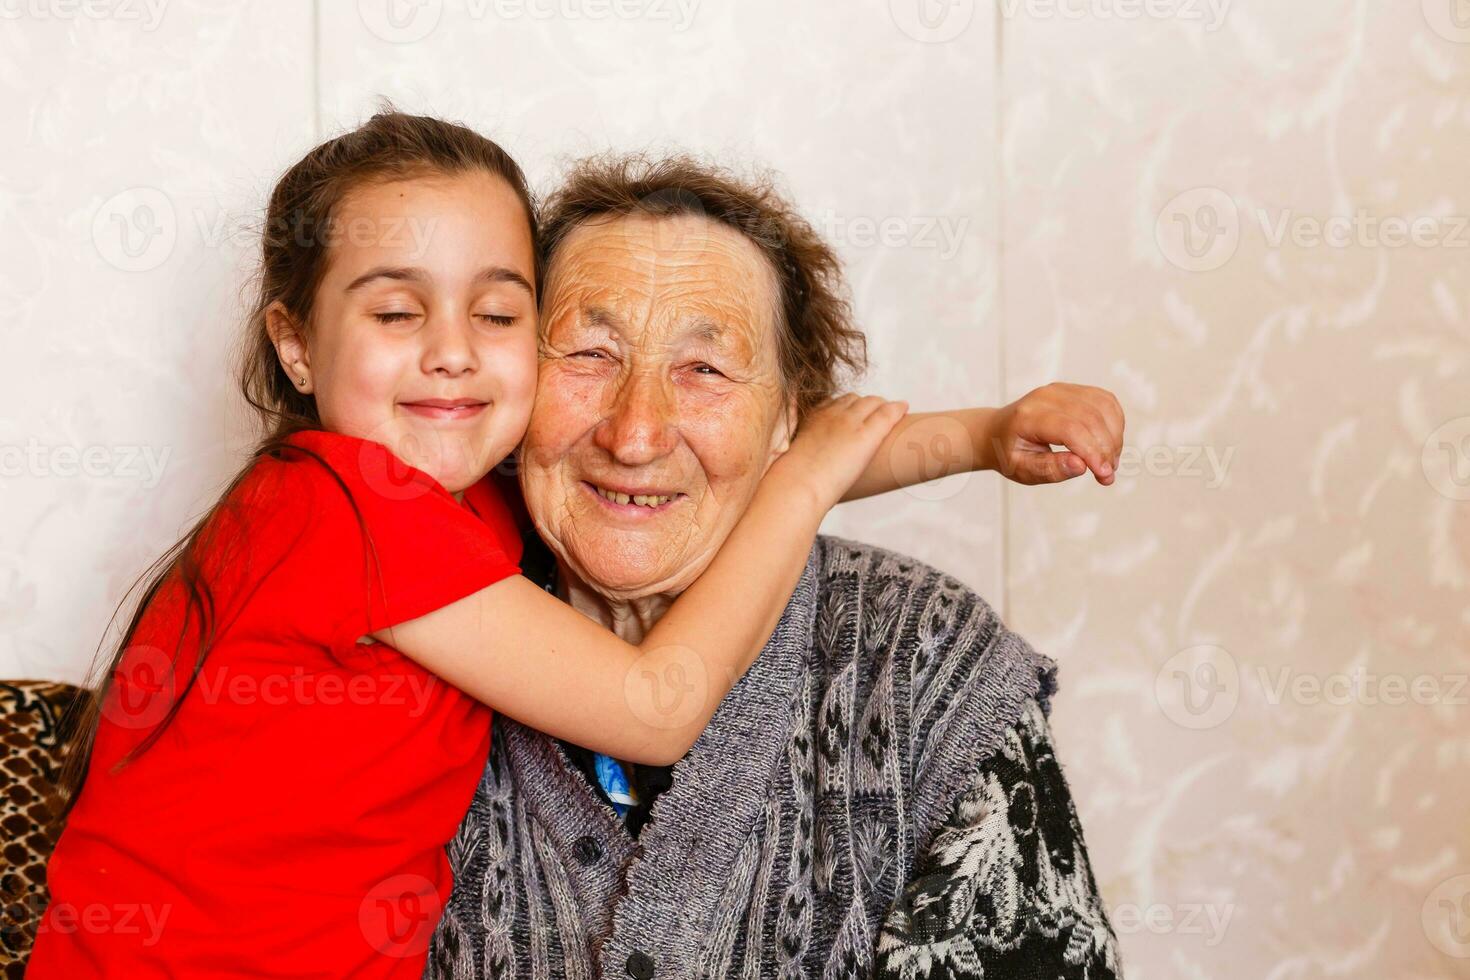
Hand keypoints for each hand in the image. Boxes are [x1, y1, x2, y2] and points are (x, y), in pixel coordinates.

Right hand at [772, 394, 909, 509]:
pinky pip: (886, 414)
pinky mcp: (866, 435)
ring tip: (891, 415)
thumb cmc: (791, 483)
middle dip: (865, 406)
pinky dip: (897, 409)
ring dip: (881, 407)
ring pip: (871, 403)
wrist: (796, 486)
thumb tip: (805, 470)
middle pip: (853, 400)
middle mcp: (831, 415)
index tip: (853, 417)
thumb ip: (802, 458)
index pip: (833, 403)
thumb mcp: (792, 462)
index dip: (846, 409)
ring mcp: (850, 423)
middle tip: (876, 417)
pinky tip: (904, 408)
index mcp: (811, 420)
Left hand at [986, 383, 1124, 485]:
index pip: (1071, 429)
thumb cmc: (1009, 453)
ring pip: (1103, 407)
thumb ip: (1049, 469)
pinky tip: (1109, 443)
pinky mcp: (1075, 390)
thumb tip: (1080, 465)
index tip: (1104, 476)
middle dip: (1107, 449)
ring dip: (1115, 437)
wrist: (997, 432)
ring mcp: (1062, 390)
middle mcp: (1046, 397)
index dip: (1093, 452)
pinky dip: (1115, 423)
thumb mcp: (1021, 469)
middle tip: (1107, 475)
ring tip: (1108, 462)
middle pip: (1091, 418)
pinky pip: (1105, 401)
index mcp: (1029, 416)